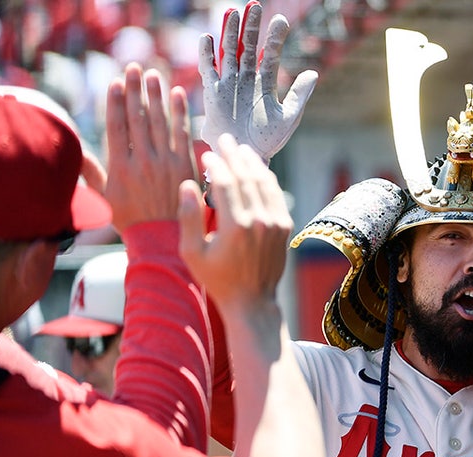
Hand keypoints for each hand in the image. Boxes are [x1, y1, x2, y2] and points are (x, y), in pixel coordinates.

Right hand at [104, 64, 196, 230]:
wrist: (163, 241)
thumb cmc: (131, 221)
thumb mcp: (104, 199)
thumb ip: (91, 172)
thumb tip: (74, 150)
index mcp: (121, 168)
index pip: (118, 127)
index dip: (116, 102)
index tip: (115, 82)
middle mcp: (144, 162)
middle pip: (139, 118)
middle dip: (136, 90)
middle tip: (135, 68)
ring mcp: (166, 163)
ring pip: (160, 122)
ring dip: (156, 96)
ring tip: (154, 75)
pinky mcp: (185, 166)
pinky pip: (182, 134)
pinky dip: (180, 113)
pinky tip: (178, 95)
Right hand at [178, 134, 293, 311]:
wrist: (252, 301)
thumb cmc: (217, 279)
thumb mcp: (193, 253)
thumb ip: (189, 218)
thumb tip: (187, 184)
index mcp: (235, 226)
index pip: (225, 182)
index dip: (216, 163)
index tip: (206, 152)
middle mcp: (259, 220)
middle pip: (246, 176)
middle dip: (234, 155)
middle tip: (224, 138)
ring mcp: (275, 223)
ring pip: (264, 182)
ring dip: (252, 162)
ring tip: (240, 148)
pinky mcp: (284, 226)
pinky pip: (275, 194)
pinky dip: (266, 178)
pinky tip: (257, 169)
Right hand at [199, 2, 317, 162]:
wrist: (244, 155)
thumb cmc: (267, 141)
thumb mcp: (288, 117)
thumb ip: (299, 95)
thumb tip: (314, 73)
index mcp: (265, 84)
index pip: (271, 55)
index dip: (275, 37)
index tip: (280, 20)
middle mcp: (246, 80)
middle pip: (249, 47)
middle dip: (251, 27)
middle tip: (254, 5)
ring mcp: (229, 84)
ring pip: (229, 52)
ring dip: (230, 33)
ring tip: (233, 12)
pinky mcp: (213, 92)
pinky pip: (208, 69)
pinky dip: (206, 54)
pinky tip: (207, 38)